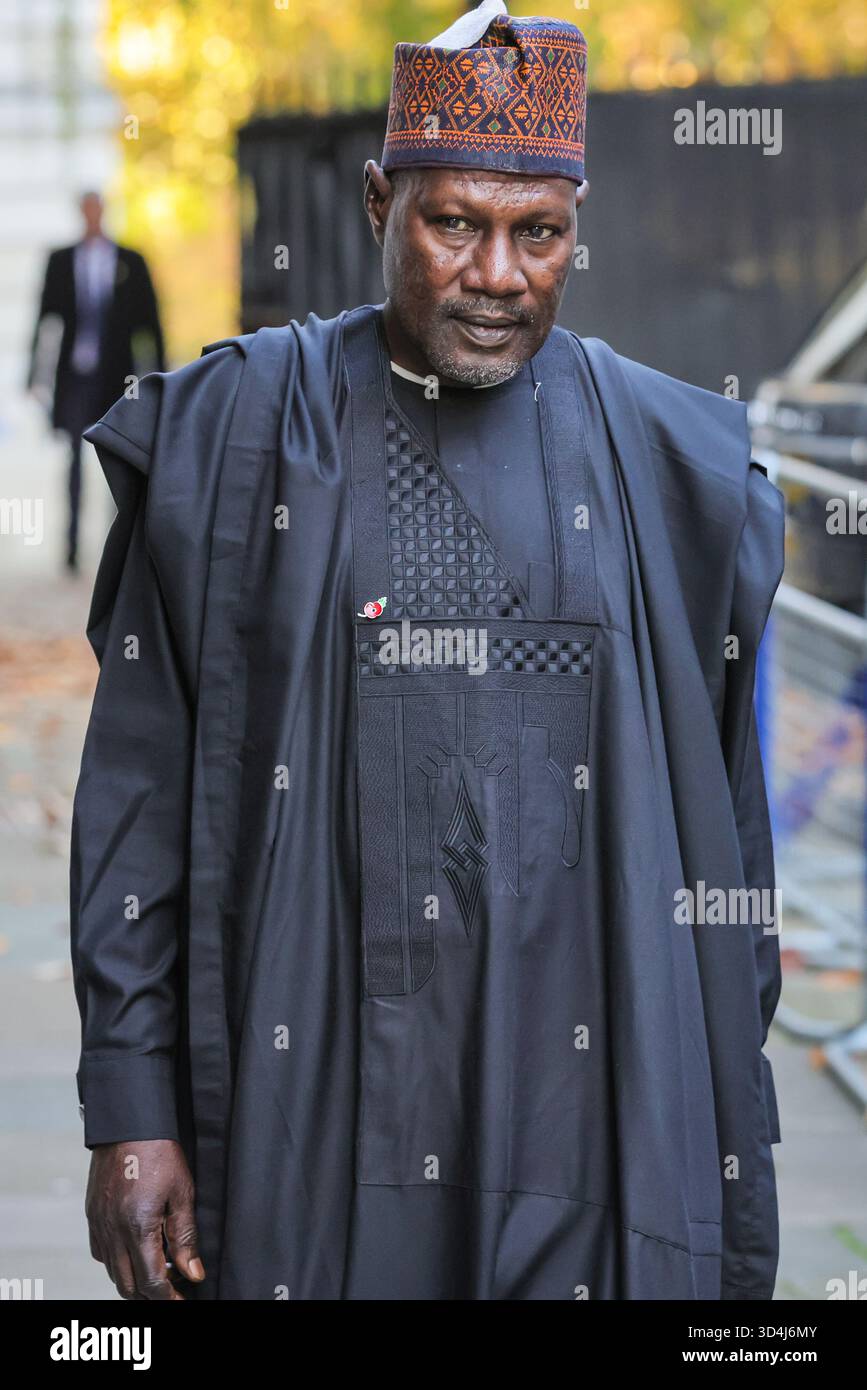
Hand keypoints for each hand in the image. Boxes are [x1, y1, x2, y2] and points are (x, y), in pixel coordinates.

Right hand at [85, 1139, 204, 1300]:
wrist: (129, 1125)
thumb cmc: (159, 1153)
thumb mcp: (182, 1193)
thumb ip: (185, 1237)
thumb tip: (192, 1273)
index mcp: (138, 1227)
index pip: (151, 1282)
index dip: (168, 1297)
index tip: (183, 1298)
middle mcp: (113, 1231)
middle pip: (127, 1286)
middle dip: (151, 1294)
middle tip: (173, 1288)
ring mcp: (98, 1224)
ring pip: (112, 1273)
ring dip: (134, 1280)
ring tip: (158, 1269)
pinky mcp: (92, 1215)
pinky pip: (101, 1254)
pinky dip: (118, 1263)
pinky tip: (136, 1250)